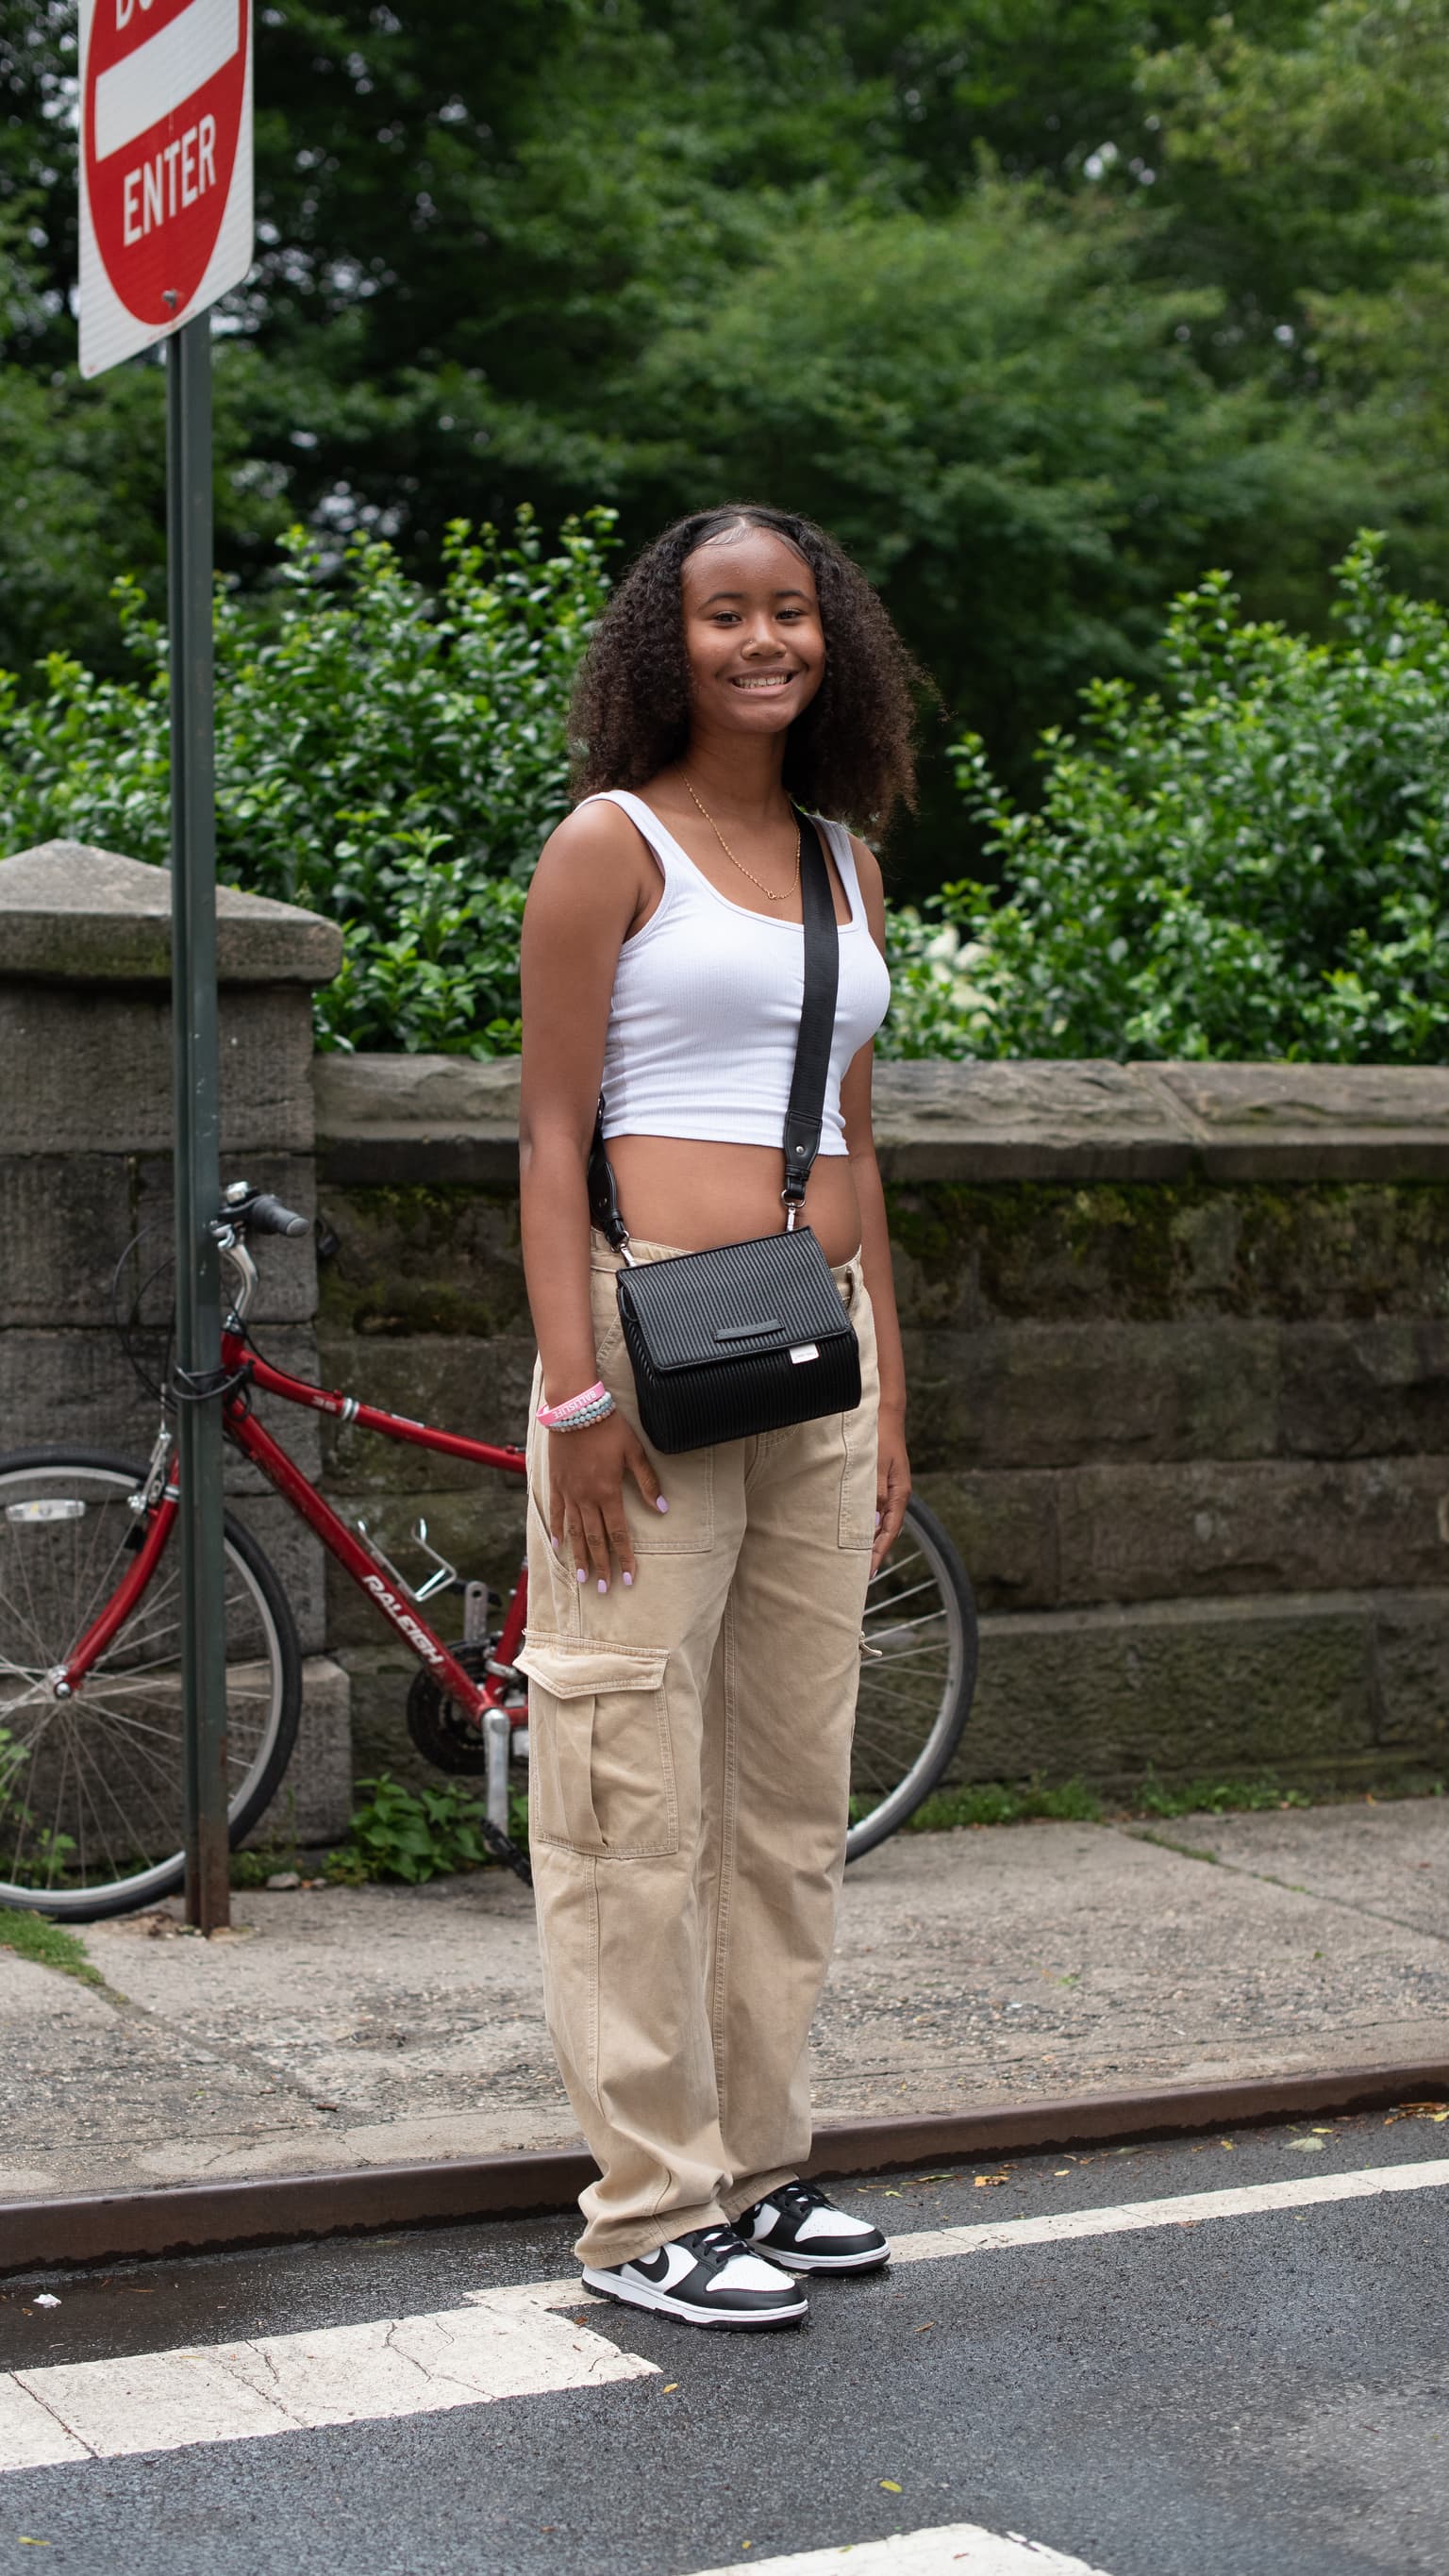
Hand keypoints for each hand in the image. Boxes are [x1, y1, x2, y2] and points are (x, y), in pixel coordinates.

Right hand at [547, 1410, 664, 1591]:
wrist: (575, 1408)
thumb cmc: (608, 1428)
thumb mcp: (634, 1452)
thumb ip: (648, 1482)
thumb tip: (662, 1508)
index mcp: (609, 1493)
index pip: (618, 1534)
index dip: (624, 1558)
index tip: (629, 1578)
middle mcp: (587, 1498)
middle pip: (595, 1539)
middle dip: (601, 1565)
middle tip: (604, 1588)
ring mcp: (569, 1492)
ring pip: (574, 1532)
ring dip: (579, 1556)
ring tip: (581, 1577)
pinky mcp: (556, 1484)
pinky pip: (556, 1512)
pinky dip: (557, 1530)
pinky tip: (559, 1546)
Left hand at [872, 1409, 909, 1574]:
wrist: (884, 1415)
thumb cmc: (880, 1438)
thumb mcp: (877, 1465)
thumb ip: (876, 1492)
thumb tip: (873, 1518)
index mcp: (899, 1494)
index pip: (889, 1531)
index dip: (879, 1552)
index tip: (868, 1572)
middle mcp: (896, 1496)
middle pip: (886, 1531)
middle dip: (874, 1552)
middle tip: (859, 1574)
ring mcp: (890, 1491)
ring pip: (880, 1523)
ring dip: (869, 1540)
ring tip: (855, 1560)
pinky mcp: (881, 1484)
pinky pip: (875, 1511)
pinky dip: (867, 1525)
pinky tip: (856, 1532)